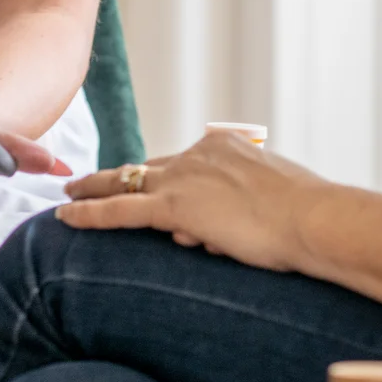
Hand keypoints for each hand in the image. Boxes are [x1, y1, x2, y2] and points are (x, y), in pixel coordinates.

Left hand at [56, 130, 334, 272]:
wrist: (315, 219)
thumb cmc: (308, 218)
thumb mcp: (275, 202)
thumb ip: (243, 208)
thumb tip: (217, 234)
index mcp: (226, 148)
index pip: (183, 164)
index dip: (163, 179)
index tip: (148, 183)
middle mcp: (199, 155)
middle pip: (147, 167)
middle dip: (116, 176)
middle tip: (87, 180)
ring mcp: (184, 178)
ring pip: (124, 183)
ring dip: (92, 190)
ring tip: (68, 196)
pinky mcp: (174, 206)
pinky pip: (120, 210)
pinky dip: (90, 213)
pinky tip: (66, 217)